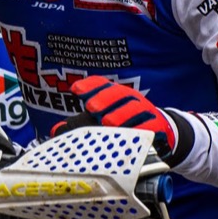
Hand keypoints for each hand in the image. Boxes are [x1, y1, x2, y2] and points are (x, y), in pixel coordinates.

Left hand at [55, 76, 187, 163]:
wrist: (161, 132)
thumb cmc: (125, 125)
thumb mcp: (102, 121)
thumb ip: (81, 124)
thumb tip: (56, 130)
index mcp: (116, 95)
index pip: (102, 84)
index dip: (90, 85)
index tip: (75, 90)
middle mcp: (131, 99)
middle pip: (118, 94)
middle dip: (104, 98)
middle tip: (91, 108)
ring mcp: (147, 111)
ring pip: (135, 108)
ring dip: (121, 114)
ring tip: (108, 122)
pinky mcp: (159, 126)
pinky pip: (152, 125)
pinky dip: (143, 128)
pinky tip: (133, 133)